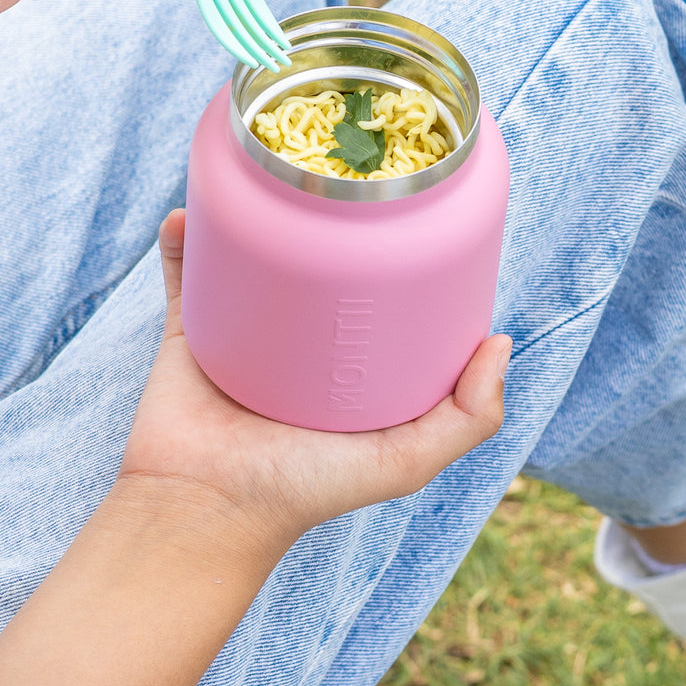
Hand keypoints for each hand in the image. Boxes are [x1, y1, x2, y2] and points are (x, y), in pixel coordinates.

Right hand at [119, 210, 511, 547]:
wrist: (205, 508)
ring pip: (255, 258)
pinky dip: (185, 240)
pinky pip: (187, 274)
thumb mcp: (404, 464)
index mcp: (350, 370)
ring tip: (268, 177)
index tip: (414, 212)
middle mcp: (301, 346)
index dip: (401, 258)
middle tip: (336, 177)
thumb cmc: (305, 492)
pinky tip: (187, 209)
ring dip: (257, 216)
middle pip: (320, 267)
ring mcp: (245, 333)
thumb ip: (466, 419)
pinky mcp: (193, 331)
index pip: (385, 301)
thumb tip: (501, 341)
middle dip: (326, 220)